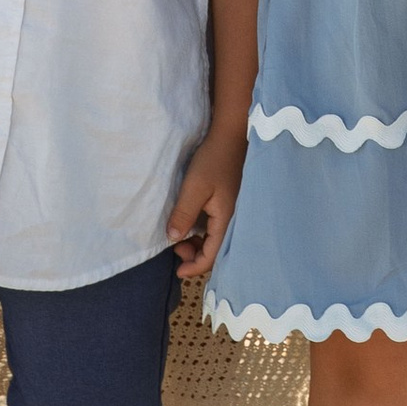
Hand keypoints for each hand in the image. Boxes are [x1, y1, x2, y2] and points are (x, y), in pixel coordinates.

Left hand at [165, 130, 245, 278]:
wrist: (232, 134)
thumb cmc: (213, 159)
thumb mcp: (194, 187)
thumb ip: (183, 214)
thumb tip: (173, 239)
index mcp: (227, 220)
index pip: (212, 256)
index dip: (194, 267)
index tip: (176, 271)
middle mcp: (234, 220)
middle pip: (216, 251)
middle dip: (195, 256)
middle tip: (175, 248)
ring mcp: (233, 211)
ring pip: (216, 239)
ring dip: (198, 244)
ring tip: (180, 236)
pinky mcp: (229, 202)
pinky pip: (217, 227)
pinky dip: (203, 232)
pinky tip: (191, 224)